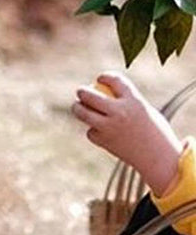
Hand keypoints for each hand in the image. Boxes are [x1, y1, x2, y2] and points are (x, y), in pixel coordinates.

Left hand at [73, 72, 182, 196]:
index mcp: (134, 101)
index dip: (105, 77)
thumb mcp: (144, 111)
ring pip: (83, 113)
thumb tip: (107, 92)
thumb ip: (127, 102)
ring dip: (77, 108)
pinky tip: (101, 134)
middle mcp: (119, 112)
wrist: (157, 157)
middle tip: (80, 91)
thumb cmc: (154, 131)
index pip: (115, 81)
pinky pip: (91, 132)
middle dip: (82, 91)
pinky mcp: (102, 140)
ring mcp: (109, 126)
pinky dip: (94, 131)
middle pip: (90, 95)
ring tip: (77, 107)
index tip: (100, 78)